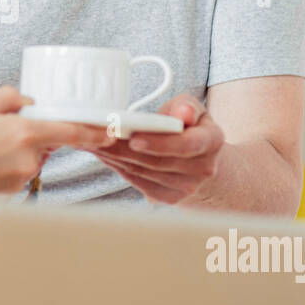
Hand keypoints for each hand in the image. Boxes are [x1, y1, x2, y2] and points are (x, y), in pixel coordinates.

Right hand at [0, 86, 113, 214]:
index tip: (109, 130)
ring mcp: (20, 179)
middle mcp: (29, 159)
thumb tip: (25, 101)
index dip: (94, 131)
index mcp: (24, 134)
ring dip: (14, 148)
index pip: (72, 132)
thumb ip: (7, 99)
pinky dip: (4, 163)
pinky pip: (16, 171)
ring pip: (28, 156)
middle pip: (44, 142)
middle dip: (30, 133)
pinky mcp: (9, 193)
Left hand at [91, 93, 223, 204]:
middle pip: (157, 161)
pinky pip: (136, 180)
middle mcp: (202, 169)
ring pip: (142, 171)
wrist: (202, 162)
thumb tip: (183, 114)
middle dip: (123, 148)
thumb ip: (186, 106)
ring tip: (92, 141)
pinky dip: (116, 166)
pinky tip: (102, 153)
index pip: (187, 145)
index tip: (134, 139)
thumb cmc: (192, 128)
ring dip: (113, 156)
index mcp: (212, 142)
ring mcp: (185, 188)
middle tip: (98, 135)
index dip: (159, 143)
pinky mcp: (168, 197)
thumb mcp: (193, 109)